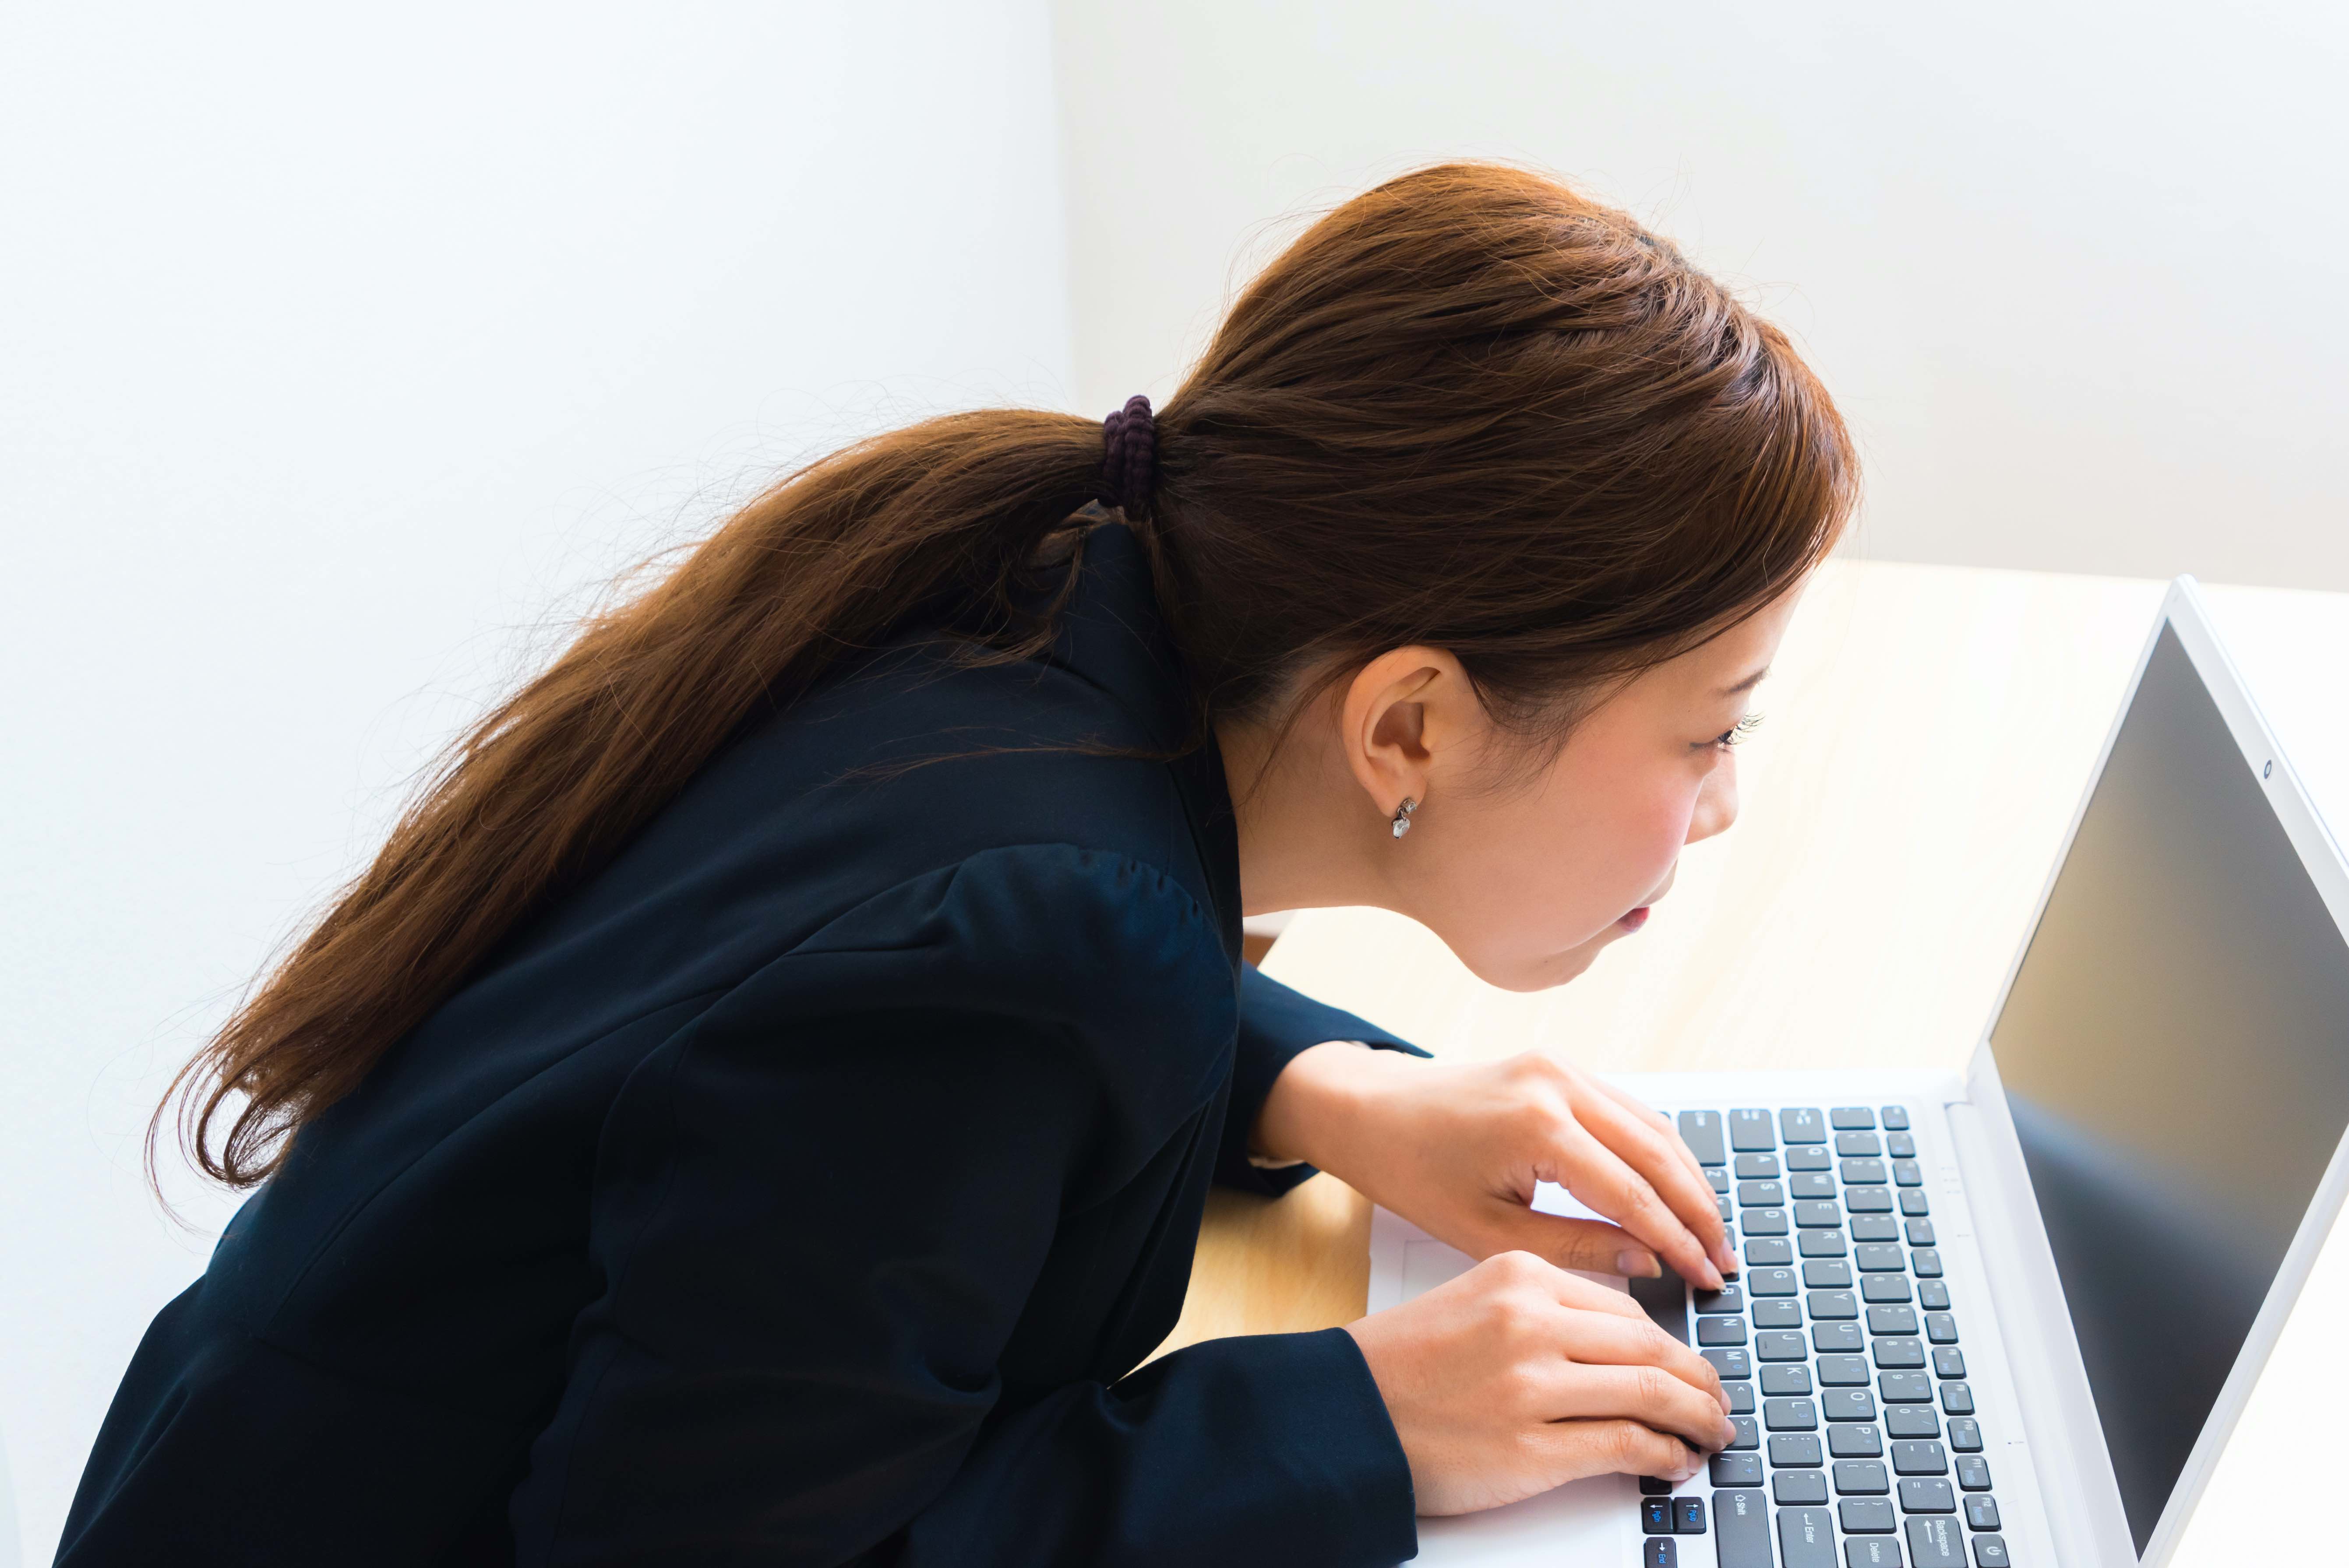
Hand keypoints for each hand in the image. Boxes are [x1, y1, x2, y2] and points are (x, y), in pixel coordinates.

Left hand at [1254, 1045, 1735, 1289]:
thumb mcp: (1486, 1232)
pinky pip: (1628, 1110)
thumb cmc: (1413, 1172)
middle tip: (1725, 1261)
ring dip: (1688, 1179)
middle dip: (1699, 1211)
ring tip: (1710, 1234)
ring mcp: (1561, 1066)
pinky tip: (1675, 1190)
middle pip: (1659, 1153)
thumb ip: (1574, 1247)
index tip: (1706, 1279)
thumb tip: (1648, 1261)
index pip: (1633, 1194)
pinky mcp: (1558, 1065)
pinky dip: (1659, 1151)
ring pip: (1653, 1126)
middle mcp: (1558, 1083)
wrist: (1368, 1110)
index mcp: (1538, 1126)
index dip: (1678, 1241)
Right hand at [1345, 1250, 1736, 1514]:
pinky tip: (1676, 1461)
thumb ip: (1545, 1309)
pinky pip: (1626, 1447)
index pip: (1626, 1308)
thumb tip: (1627, 1344)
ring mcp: (1533, 1387)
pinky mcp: (1532, 1449)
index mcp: (1519, 1276)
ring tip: (1712, 1432)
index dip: (1671, 1342)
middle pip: (1652, 1348)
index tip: (1688, 1363)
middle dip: (1700, 1380)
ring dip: (1697, 1419)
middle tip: (1718, 1400)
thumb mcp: (1474, 1300)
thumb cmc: (1403, 1363)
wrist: (1345, 1414)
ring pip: (1652, 1394)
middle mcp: (1531, 1323)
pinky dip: (1665, 1456)